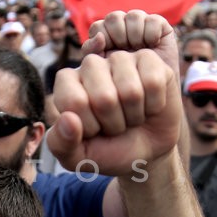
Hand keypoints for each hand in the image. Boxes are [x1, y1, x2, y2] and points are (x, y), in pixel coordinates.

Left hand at [46, 49, 181, 175]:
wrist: (145, 152)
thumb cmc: (108, 149)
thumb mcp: (78, 157)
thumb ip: (61, 144)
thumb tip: (68, 119)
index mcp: (67, 83)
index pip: (74, 102)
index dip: (88, 126)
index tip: (92, 130)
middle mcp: (91, 65)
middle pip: (104, 97)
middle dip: (113, 123)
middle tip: (114, 125)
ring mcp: (120, 59)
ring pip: (131, 91)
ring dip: (134, 116)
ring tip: (131, 116)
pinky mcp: (149, 59)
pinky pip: (153, 83)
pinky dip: (154, 105)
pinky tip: (149, 105)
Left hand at [81, 10, 178, 77]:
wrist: (152, 89)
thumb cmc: (125, 81)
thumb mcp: (104, 69)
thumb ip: (92, 52)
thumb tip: (99, 36)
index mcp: (106, 33)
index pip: (98, 26)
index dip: (105, 41)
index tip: (112, 56)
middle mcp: (122, 24)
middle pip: (114, 17)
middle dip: (119, 37)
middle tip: (126, 52)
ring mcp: (141, 22)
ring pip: (134, 16)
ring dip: (135, 36)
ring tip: (139, 50)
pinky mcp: (159, 24)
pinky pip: (152, 20)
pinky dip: (151, 34)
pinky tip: (153, 46)